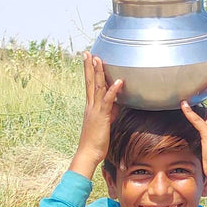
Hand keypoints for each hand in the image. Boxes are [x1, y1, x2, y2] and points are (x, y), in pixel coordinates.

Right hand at [70, 53, 122, 177]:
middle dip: (89, 67)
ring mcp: (95, 110)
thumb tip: (117, 103)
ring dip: (98, 73)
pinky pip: (107, 101)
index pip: (89, 85)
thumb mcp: (105, 122)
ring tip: (98, 59)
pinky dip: (113, 90)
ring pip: (96, 87)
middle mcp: (90, 106)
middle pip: (89, 82)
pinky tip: (118, 81)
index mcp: (90, 107)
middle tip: (88, 53)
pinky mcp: (102, 117)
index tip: (88, 59)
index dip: (89, 72)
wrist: (88, 153)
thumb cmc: (97, 141)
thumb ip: (110, 111)